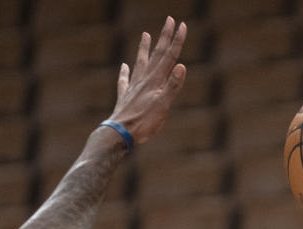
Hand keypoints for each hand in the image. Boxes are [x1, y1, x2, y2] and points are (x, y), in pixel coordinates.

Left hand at [108, 17, 186, 144]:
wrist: (120, 133)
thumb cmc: (143, 123)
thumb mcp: (163, 106)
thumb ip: (172, 86)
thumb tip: (181, 66)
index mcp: (155, 82)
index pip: (169, 57)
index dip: (176, 41)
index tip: (182, 25)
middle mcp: (144, 81)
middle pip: (156, 55)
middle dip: (164, 37)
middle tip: (169, 20)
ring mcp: (133, 88)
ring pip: (139, 63)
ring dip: (144, 49)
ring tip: (145, 34)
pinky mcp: (124, 97)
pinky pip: (124, 81)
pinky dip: (124, 72)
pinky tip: (124, 65)